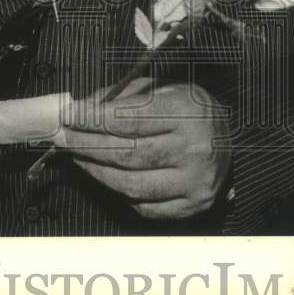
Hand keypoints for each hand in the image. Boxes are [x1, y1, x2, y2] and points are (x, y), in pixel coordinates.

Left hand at [62, 79, 230, 219]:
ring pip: (131, 184)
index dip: (93, 119)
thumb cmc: (191, 109)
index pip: (129, 119)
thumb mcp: (163, 88)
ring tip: (78, 157)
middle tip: (62, 137)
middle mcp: (194, 149)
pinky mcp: (192, 206)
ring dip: (96, 171)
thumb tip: (84, 107)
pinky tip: (106, 176)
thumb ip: (124, 95)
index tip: (68, 116)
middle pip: (126, 153)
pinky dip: (119, 193)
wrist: (231, 139)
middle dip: (87, 144)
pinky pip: (145, 206)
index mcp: (187, 113)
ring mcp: (194, 182)